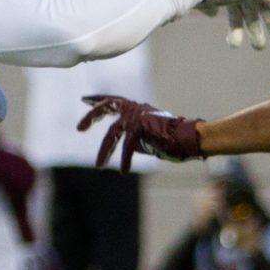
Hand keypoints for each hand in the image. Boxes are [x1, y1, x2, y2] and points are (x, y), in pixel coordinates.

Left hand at [78, 94, 202, 168]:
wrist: (190, 139)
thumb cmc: (173, 141)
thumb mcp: (148, 139)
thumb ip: (134, 138)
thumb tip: (125, 144)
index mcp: (138, 109)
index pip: (114, 101)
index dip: (98, 100)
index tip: (85, 100)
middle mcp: (137, 109)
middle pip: (108, 107)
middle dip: (92, 116)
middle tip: (79, 128)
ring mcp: (138, 116)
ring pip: (113, 132)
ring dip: (105, 150)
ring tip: (98, 165)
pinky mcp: (141, 126)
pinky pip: (127, 145)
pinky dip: (125, 159)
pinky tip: (123, 170)